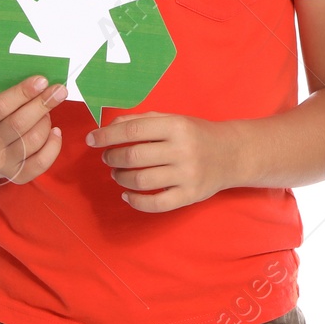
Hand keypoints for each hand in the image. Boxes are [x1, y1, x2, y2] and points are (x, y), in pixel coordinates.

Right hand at [0, 74, 66, 183]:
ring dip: (46, 123)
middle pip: (19, 123)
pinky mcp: (17, 176)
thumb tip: (44, 82)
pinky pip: (42, 161)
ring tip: (48, 114)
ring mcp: (0, 163)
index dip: (23, 93)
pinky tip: (55, 132)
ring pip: (33, 140)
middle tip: (60, 90)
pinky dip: (54, 145)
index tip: (42, 80)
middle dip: (43, 104)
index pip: (0, 106)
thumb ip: (15, 93)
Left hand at [87, 113, 239, 212]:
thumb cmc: (197, 134)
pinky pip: (155, 204)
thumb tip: (109, 127)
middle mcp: (183, 150)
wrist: (233, 153)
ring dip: (120, 178)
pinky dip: (135, 201)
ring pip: (140, 181)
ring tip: (118, 173)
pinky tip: (127, 194)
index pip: (133, 130)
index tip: (91, 139)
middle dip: (112, 157)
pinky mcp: (190, 195)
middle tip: (108, 157)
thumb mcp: (173, 119)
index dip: (107, 135)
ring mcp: (187, 175)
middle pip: (133, 157)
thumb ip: (142, 120)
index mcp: (177, 126)